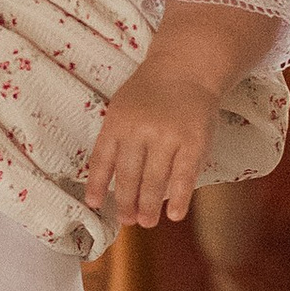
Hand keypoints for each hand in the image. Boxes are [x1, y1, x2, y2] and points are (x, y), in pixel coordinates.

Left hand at [86, 51, 218, 228]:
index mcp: (117, 122)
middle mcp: (140, 130)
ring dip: (149, 206)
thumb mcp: (122, 106)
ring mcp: (168, 137)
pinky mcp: (194, 143)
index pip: (102, 160)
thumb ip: (113, 137)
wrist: (187, 68)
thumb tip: (102, 179)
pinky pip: (184, 178)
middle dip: (126, 203)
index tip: (95, 204)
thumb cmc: (151, 92)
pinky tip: (175, 214)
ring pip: (154, 181)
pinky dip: (179, 199)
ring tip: (146, 222)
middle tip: (127, 221)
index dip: (97, 185)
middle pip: (128, 176)